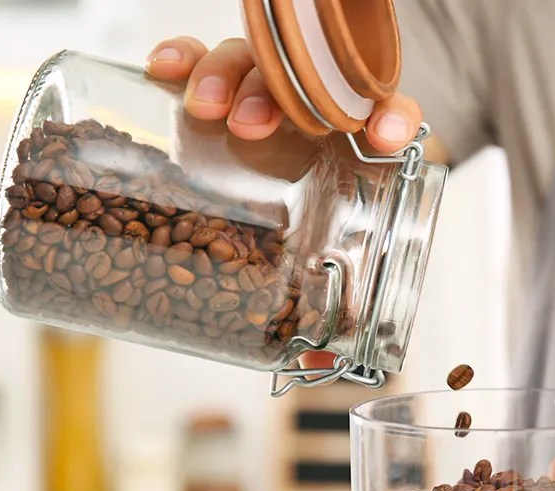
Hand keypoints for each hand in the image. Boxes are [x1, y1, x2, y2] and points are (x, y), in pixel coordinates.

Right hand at [147, 37, 424, 370]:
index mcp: (352, 149)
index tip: (384, 134)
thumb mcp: (309, 274)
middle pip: (306, 83)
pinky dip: (182, 58)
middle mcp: (310, 113)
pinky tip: (163, 70)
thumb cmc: (292, 240)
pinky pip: (198, 58)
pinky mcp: (212, 88)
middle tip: (252, 128)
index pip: (385, 112)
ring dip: (228, 77)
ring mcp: (263, 96)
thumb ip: (320, 312)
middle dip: (281, 97)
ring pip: (253, 65)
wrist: (221, 209)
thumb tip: (322, 369)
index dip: (390, 115)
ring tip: (203, 109)